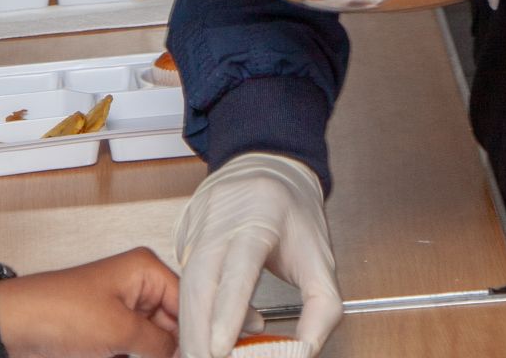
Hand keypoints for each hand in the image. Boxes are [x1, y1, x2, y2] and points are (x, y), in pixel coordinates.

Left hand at [0, 247, 179, 357]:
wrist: (13, 327)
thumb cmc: (58, 311)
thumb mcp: (118, 331)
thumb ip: (158, 346)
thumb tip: (184, 354)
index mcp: (145, 271)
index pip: (188, 302)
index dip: (196, 332)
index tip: (207, 354)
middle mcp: (137, 288)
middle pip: (172, 324)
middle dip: (175, 348)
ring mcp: (121, 313)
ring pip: (153, 342)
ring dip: (154, 356)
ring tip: (133, 356)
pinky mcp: (106, 334)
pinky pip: (135, 350)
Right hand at [175, 152, 340, 357]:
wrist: (270, 166)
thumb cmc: (295, 212)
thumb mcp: (321, 256)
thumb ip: (321, 308)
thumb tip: (303, 351)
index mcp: (261, 214)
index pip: (239, 265)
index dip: (229, 309)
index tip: (221, 347)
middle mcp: (223, 215)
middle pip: (201, 279)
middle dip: (199, 332)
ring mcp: (198, 222)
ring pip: (186, 283)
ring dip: (193, 327)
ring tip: (207, 356)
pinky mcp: (185, 233)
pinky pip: (184, 279)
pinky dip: (193, 312)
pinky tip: (210, 332)